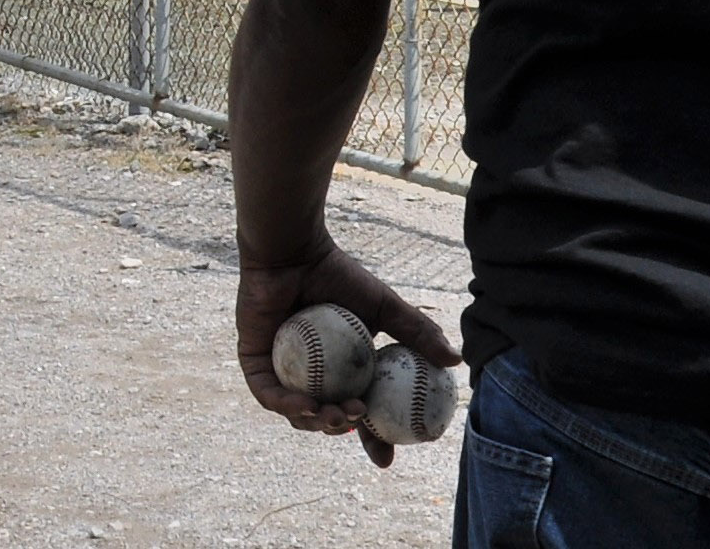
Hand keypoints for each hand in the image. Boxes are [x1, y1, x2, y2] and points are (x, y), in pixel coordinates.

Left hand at [235, 240, 461, 467]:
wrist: (295, 251)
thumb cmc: (337, 273)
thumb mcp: (385, 306)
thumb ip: (418, 332)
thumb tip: (457, 361)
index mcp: (340, 370)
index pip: (357, 413)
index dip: (371, 440)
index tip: (386, 458)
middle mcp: (310, 375)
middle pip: (326, 419)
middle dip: (341, 431)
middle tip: (357, 422)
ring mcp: (280, 371)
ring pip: (297, 414)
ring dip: (316, 423)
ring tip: (337, 414)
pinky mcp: (253, 364)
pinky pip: (268, 394)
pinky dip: (287, 404)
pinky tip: (307, 405)